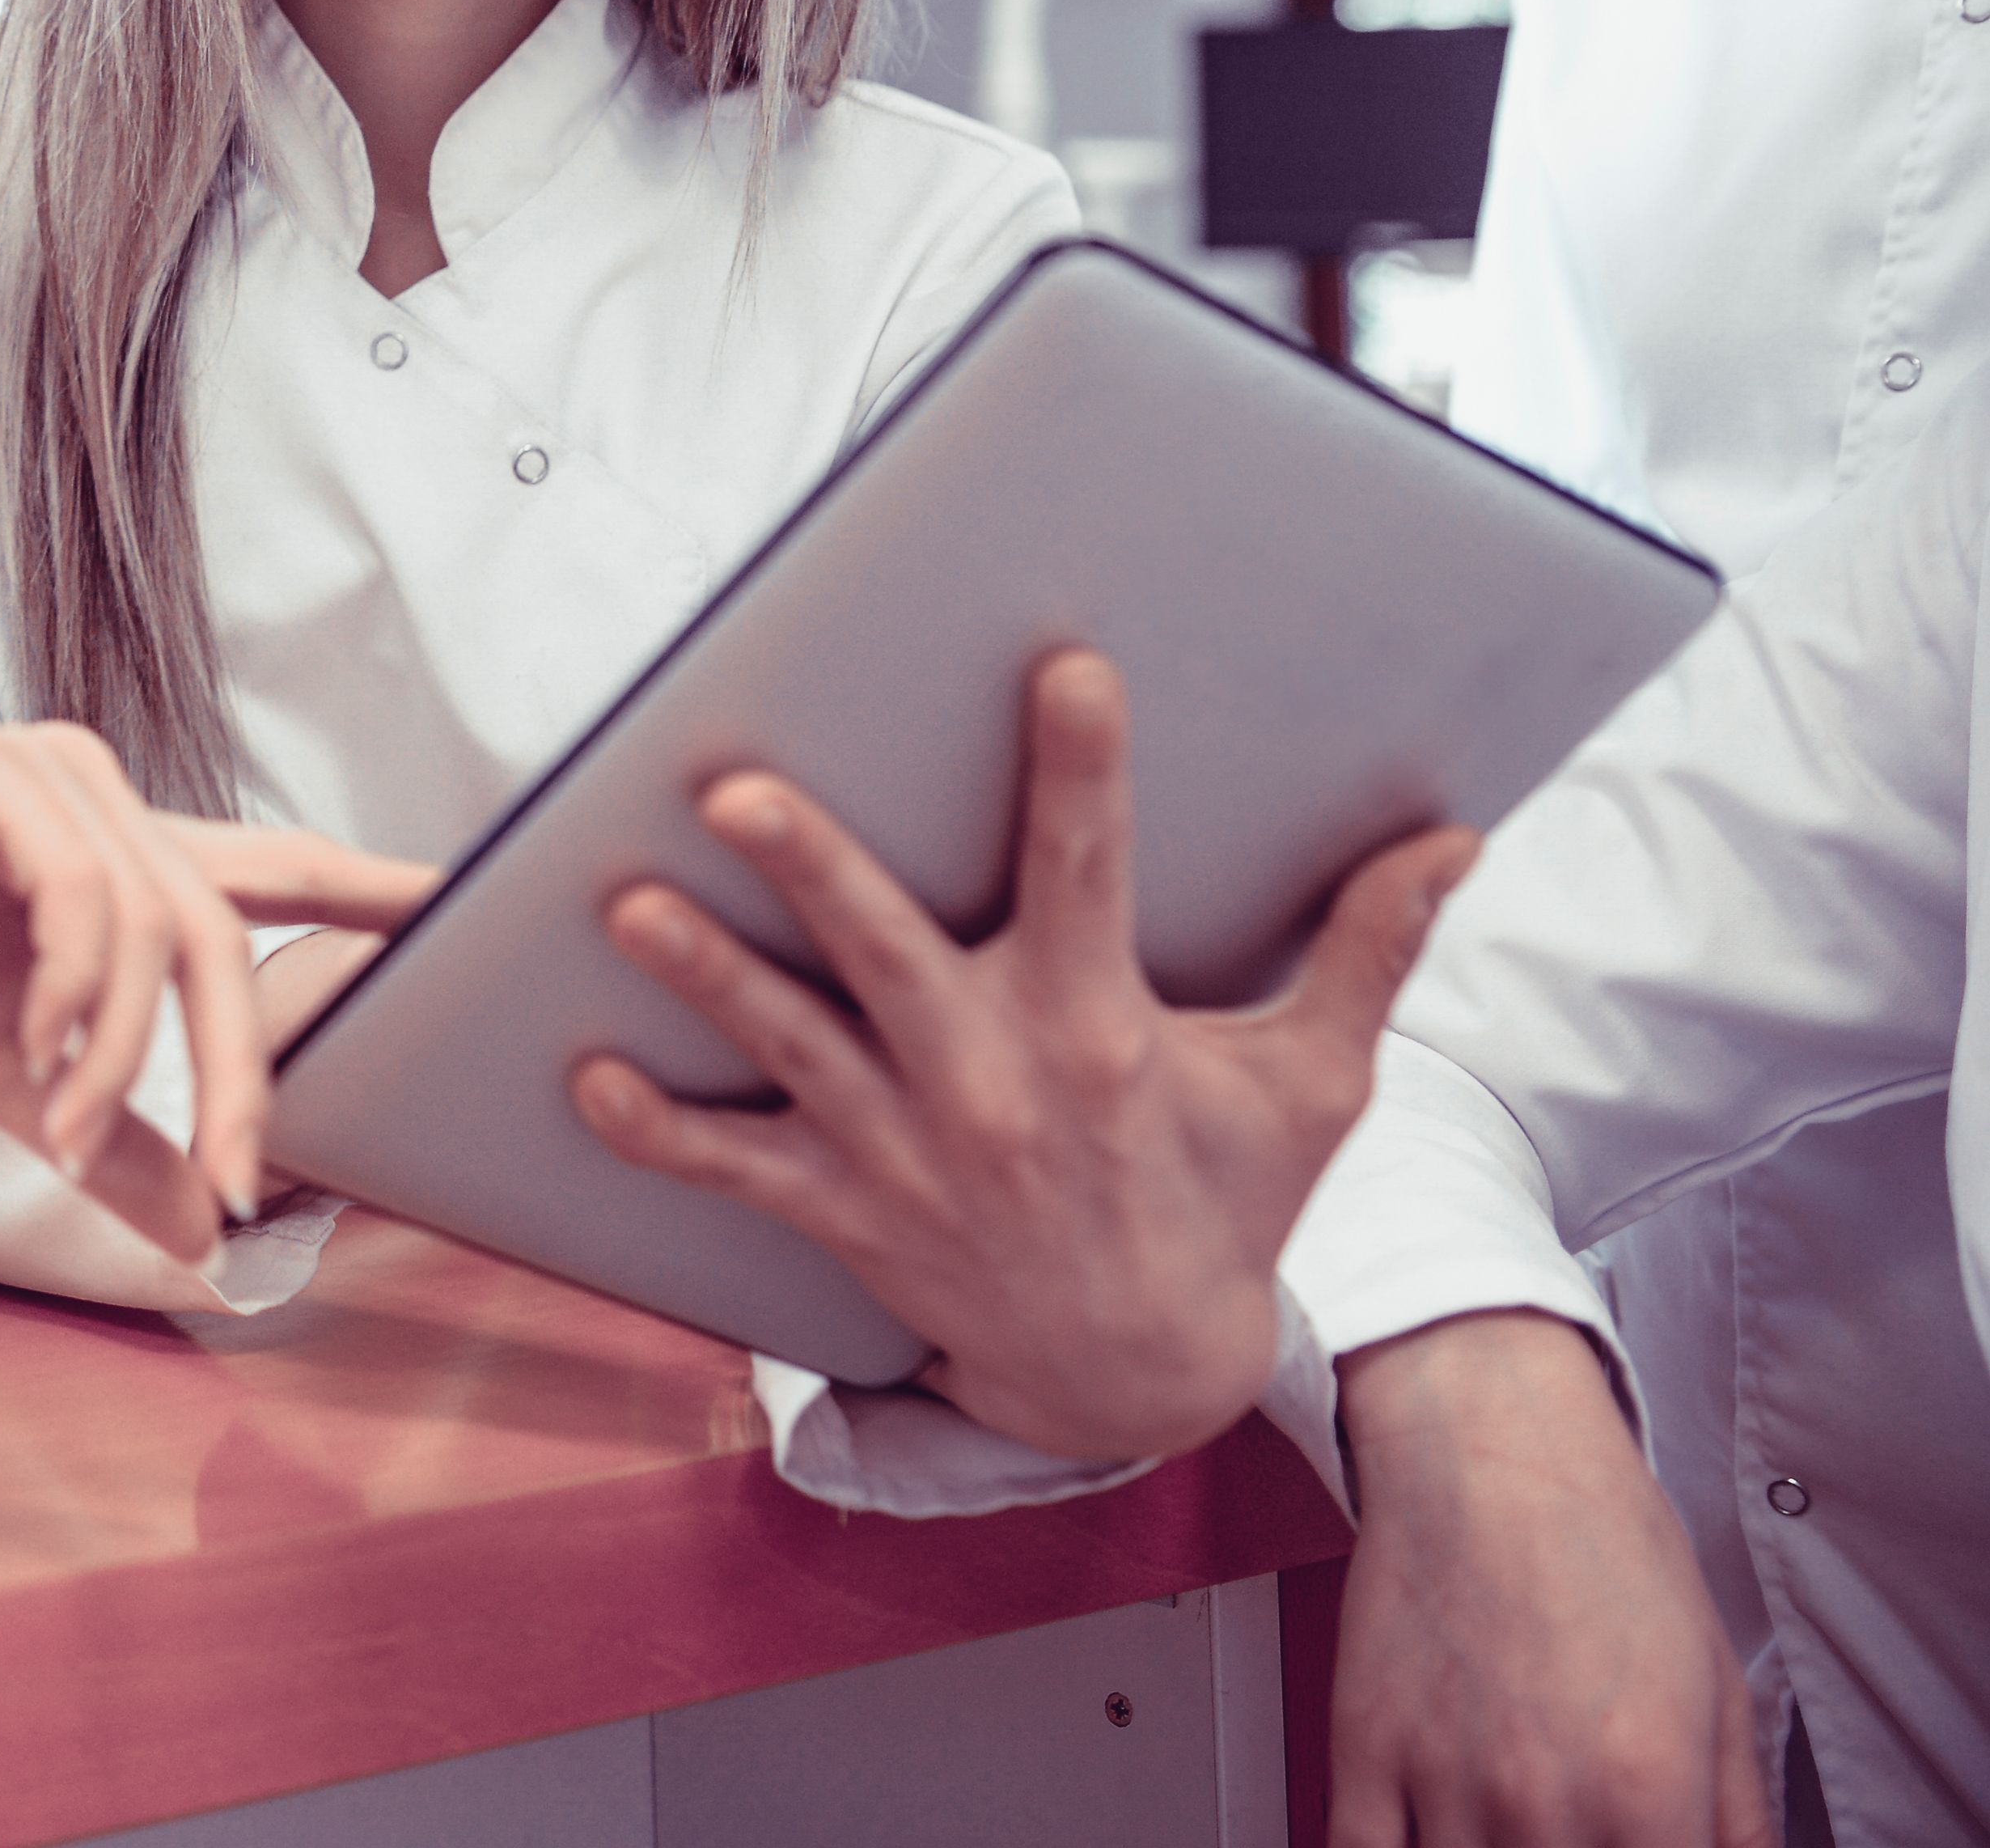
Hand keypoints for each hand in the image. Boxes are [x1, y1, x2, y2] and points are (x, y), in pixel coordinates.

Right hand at [0, 699, 427, 1258]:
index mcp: (109, 854)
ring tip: (63, 1125)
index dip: (377, 893)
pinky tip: (29, 1050)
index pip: (273, 870)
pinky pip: (79, 892)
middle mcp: (95, 796)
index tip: (472, 918)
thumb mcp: (1, 1071)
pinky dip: (71, 992)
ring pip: (158, 921)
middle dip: (249, 1069)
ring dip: (124, 1054)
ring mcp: (42, 774)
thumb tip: (204, 1227)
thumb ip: (103, 1135)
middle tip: (242, 1178)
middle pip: (232, 930)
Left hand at [563, 646, 1475, 1458]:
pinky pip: (730, 1171)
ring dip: (705, 977)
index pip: (1091, 871)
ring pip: (788, 1048)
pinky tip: (583, 1075)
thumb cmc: (1223, 1201)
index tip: (1067, 668)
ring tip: (626, 905)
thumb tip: (1457, 836)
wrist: (1145, 1372)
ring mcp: (905, 1152)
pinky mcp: (846, 1213)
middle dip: (813, 869)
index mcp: (1101, 1031)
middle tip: (735, 786)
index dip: (1082, 770)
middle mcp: (991, 1084)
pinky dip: (654, 1132)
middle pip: (888, 954)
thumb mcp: (1310, 1086)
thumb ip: (1367, 950)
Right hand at [1329, 1314, 1767, 1847]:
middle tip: (1569, 1829)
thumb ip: (1740, 1815)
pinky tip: (1427, 1835)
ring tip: (1509, 1828)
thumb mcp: (1718, 1684)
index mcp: (1648, 1792)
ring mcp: (1445, 1780)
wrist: (1489, 1443)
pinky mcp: (1362, 1748)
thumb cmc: (1601, 1539)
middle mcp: (1546, 1802)